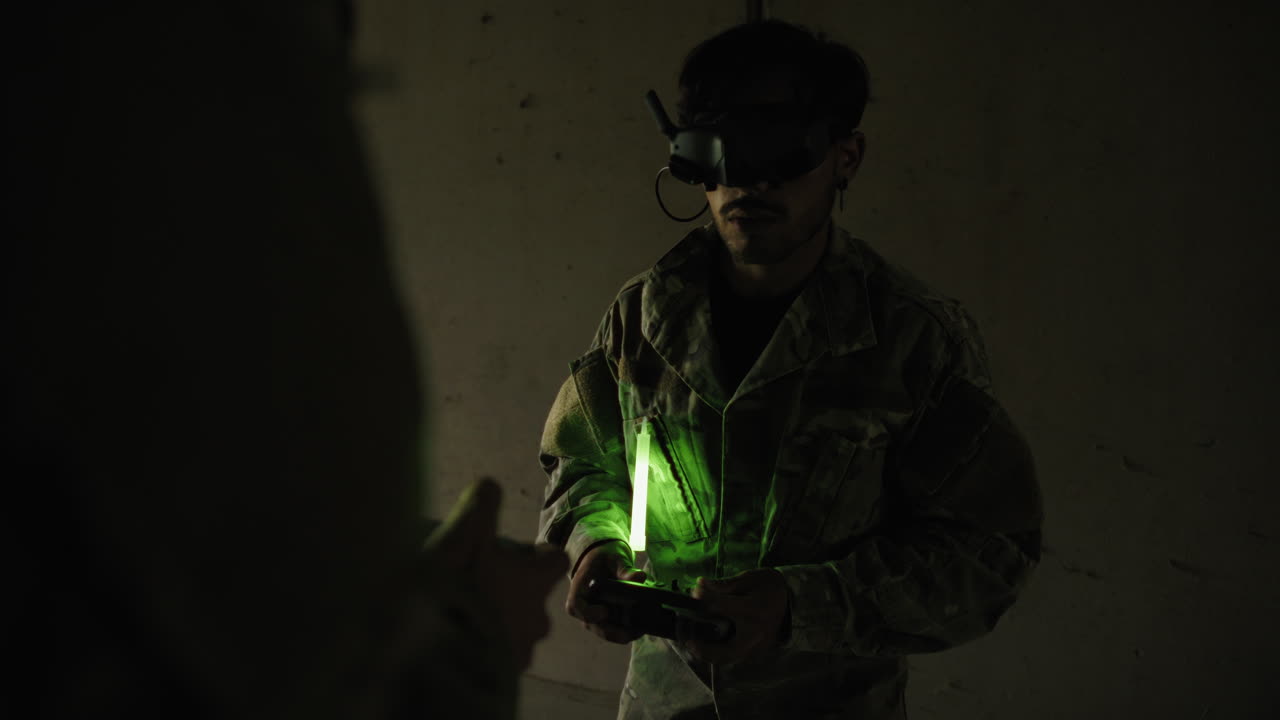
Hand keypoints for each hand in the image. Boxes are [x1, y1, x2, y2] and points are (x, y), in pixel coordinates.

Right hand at [424, 477, 567, 670]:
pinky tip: (458, 637)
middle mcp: (537, 618)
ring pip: (516, 628)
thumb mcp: (462, 535)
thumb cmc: (455, 590)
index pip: (556, 561)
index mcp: (534, 581)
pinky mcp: (501, 676)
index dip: (539, 555)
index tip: (518, 554)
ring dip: (496, 620)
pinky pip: (498, 655)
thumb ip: (480, 506)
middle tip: (476, 583)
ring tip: (462, 613)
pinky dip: (483, 644)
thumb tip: (490, 484)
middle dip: (511, 591)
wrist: (439, 655)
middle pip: (533, 597)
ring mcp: (521, 651)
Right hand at [565, 540, 646, 642]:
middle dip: (611, 632)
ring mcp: (592, 616)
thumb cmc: (605, 559)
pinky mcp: (604, 620)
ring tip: (640, 631)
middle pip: (591, 625)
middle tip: (630, 633)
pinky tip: (640, 629)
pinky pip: (612, 631)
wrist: (603, 563)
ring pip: (602, 632)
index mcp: (579, 588)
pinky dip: (626, 632)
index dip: (588, 613)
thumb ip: (624, 568)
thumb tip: (639, 577)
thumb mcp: (614, 559)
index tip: (605, 612)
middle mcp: (583, 606)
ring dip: (621, 634)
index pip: (575, 605)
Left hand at [685, 568, 789, 664]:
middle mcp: (756, 633)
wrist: (793, 600)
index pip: (720, 607)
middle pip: (727, 651)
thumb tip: (699, 586)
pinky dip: (722, 653)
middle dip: (705, 650)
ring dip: (712, 655)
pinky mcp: (759, 650)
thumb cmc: (770, 587)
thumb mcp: (748, 579)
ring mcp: (759, 645)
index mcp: (753, 610)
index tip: (694, 592)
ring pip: (731, 658)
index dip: (704, 599)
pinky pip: (737, 656)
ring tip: (696, 645)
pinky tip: (711, 644)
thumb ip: (723, 585)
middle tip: (689, 642)